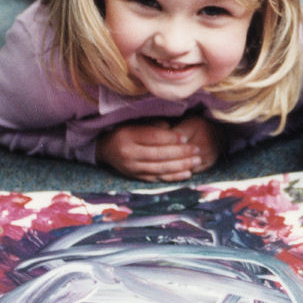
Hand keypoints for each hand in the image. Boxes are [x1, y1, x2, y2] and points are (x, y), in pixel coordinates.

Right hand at [96, 117, 225, 181]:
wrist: (106, 149)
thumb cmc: (125, 132)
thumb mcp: (134, 123)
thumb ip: (153, 125)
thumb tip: (172, 129)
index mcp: (128, 136)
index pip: (153, 138)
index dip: (171, 138)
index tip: (186, 137)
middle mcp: (129, 154)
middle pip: (158, 155)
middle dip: (180, 153)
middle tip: (197, 150)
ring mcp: (132, 168)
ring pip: (160, 169)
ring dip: (181, 166)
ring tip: (196, 161)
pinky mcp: (136, 178)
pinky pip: (158, 179)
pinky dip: (173, 177)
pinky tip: (187, 174)